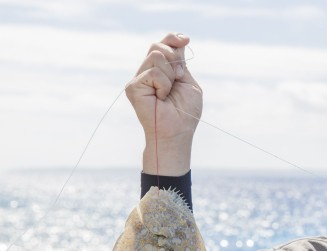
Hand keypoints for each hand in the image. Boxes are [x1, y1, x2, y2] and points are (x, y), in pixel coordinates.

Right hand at [125, 33, 202, 174]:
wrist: (178, 131)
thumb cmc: (185, 112)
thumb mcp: (188, 82)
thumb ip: (181, 62)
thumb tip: (179, 40)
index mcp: (161, 71)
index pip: (162, 46)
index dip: (172, 39)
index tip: (185, 39)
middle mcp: (147, 73)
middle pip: (158, 47)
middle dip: (174, 59)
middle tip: (178, 78)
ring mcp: (138, 79)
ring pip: (156, 56)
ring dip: (170, 74)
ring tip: (168, 93)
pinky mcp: (133, 87)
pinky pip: (153, 72)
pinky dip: (163, 84)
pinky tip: (161, 98)